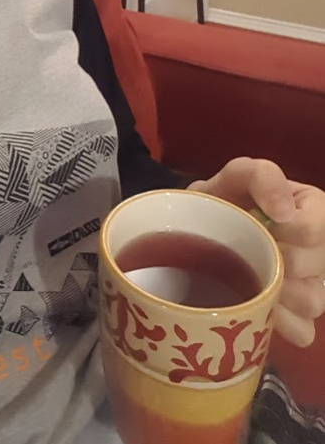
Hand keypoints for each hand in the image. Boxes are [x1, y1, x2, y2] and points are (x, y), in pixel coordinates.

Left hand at [189, 157, 324, 347]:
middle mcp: (318, 249)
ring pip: (313, 302)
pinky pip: (304, 331)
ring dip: (279, 297)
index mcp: (312, 210)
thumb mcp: (234, 177)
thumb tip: (285, 212)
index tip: (255, 225)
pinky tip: (259, 312)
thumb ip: (261, 177)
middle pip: (316, 267)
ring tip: (250, 283)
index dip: (288, 233)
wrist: (195, 231)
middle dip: (277, 263)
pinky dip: (281, 325)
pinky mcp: (295, 315)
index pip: (317, 229)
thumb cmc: (220, 200)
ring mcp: (310, 285)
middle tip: (247, 255)